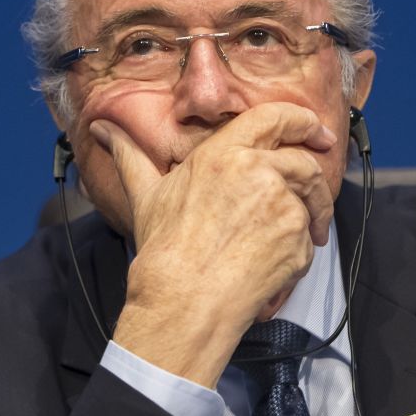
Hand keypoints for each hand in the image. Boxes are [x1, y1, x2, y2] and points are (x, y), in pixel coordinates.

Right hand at [90, 101, 336, 385]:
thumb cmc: (164, 248)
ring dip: (308, 214)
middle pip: (304, 162)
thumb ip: (129, 154)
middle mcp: (258, 173)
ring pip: (311, 200)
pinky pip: (309, 238)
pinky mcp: (298, 240)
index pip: (275, 117)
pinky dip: (298, 248)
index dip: (301, 121)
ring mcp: (282, 207)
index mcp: (223, 154)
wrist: (185, 298)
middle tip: (306, 196)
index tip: (314, 131)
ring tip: (287, 234)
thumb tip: (102, 129)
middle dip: (309, 179)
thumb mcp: (145, 193)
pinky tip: (270, 259)